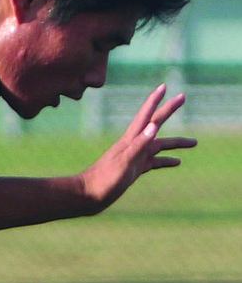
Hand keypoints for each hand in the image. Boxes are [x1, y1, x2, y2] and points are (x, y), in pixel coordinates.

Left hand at [79, 85, 196, 212]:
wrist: (87, 196)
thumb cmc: (104, 180)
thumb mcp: (124, 162)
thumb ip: (139, 144)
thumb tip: (154, 126)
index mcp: (131, 140)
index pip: (146, 115)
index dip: (155, 100)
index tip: (164, 86)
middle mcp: (134, 145)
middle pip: (156, 125)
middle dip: (169, 111)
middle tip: (183, 97)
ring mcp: (134, 157)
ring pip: (160, 146)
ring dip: (176, 143)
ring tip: (194, 142)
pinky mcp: (133, 170)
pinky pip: (154, 162)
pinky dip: (166, 161)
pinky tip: (177, 163)